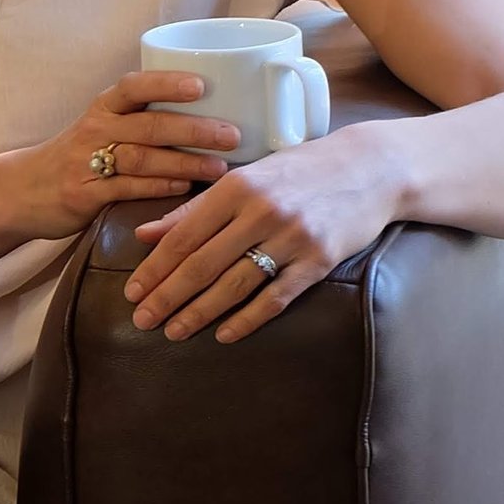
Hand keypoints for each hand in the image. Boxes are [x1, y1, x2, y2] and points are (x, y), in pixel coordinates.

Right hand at [5, 72, 241, 241]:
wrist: (23, 189)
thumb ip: (141, 120)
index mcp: (104, 107)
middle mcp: (95, 129)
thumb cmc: (76, 155)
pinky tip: (183, 189)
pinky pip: (127, 189)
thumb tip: (207, 115)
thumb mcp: (101, 126)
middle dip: (193, 129)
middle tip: (231, 135)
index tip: (202, 85)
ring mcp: (87, 162)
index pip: (135, 86)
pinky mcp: (84, 194)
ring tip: (218, 167)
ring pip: (142, 158)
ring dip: (184, 162)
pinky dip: (158, 188)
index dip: (167, 84)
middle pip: (148, 125)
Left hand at [122, 124, 401, 343]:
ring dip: (200, 313)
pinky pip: (276, 297)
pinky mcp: (319, 260)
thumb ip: (194, 208)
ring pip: (235, 284)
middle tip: (142, 321)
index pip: (184, 235)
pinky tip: (224, 334)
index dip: (155, 268)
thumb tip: (145, 234)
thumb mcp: (246, 178)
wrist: (370, 168)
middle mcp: (261, 212)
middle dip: (168, 296)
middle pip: (203, 264)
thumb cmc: (299, 170)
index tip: (133, 292)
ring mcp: (292, 238)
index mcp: (237, 187)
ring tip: (174, 331)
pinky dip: (247, 319)